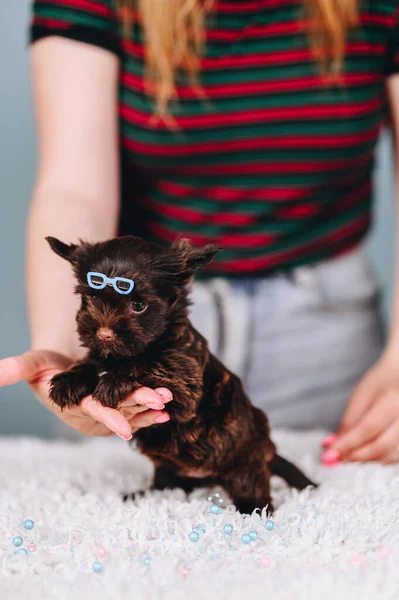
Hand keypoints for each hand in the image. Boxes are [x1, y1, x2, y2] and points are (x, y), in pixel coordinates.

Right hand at [0, 350, 171, 438]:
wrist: (60, 374)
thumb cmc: (46, 368)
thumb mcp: (32, 365)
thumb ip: (18, 368)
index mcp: (73, 404)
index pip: (92, 412)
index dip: (108, 417)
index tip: (124, 426)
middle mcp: (90, 415)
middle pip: (117, 411)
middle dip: (138, 406)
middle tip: (160, 399)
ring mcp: (104, 416)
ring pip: (129, 413)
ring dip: (149, 409)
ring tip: (168, 401)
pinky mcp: (115, 412)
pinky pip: (135, 417)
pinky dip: (150, 415)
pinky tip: (167, 412)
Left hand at [321, 349, 398, 464]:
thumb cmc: (382, 382)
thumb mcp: (361, 395)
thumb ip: (349, 421)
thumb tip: (333, 445)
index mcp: (393, 401)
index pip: (367, 429)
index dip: (347, 445)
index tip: (329, 455)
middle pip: (381, 446)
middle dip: (355, 456)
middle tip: (337, 459)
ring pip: (391, 456)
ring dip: (367, 461)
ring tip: (349, 456)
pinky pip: (398, 456)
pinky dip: (380, 460)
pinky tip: (367, 456)